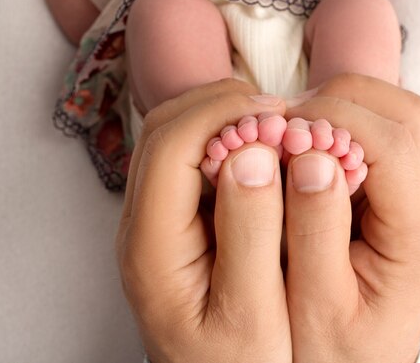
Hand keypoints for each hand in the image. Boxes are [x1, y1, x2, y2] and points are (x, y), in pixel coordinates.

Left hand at [116, 79, 290, 362]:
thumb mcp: (253, 314)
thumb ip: (251, 233)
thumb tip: (252, 154)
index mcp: (153, 247)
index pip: (171, 145)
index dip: (222, 113)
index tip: (275, 112)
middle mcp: (142, 227)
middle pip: (163, 131)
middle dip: (220, 105)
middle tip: (277, 112)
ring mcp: (154, 222)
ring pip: (173, 139)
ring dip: (221, 119)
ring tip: (271, 126)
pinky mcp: (173, 223)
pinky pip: (188, 160)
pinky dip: (223, 140)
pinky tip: (259, 151)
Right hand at [284, 74, 419, 362]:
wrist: (357, 360)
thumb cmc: (336, 345)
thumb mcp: (316, 305)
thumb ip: (315, 231)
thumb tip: (311, 155)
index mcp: (418, 235)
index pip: (396, 144)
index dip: (336, 121)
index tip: (283, 129)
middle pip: (408, 115)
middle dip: (342, 100)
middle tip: (287, 124)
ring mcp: (418, 193)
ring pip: (398, 113)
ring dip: (344, 106)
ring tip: (295, 133)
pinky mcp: (399, 189)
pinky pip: (382, 130)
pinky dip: (344, 121)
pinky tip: (310, 147)